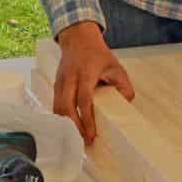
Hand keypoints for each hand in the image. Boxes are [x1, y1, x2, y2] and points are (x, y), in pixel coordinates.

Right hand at [51, 21, 133, 145]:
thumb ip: (124, 85)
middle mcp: (69, 78)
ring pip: (57, 108)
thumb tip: (126, 104)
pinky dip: (61, 119)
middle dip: (73, 127)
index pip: (84, 99)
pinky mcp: (55, 85)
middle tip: (84, 142)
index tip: (91, 134)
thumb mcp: (116, 66)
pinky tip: (70, 128)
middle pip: (65, 107)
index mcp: (85, 73)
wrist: (78, 39)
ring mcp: (60, 82)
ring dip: (66, 125)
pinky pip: (55, 105)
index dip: (87, 119)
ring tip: (77, 139)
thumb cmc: (97, 54)